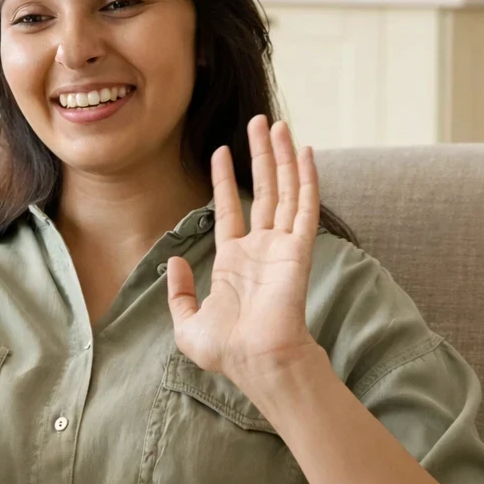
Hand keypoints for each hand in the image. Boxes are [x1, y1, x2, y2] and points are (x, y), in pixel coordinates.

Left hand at [166, 115, 321, 398]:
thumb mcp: (186, 324)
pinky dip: (306, 178)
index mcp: (235, 261)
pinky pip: (305, 206)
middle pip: (263, 189)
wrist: (256, 362)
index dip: (226, 179)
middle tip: (259, 122)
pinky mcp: (299, 249)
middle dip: (260, 155)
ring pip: (285, 190)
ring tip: (277, 124)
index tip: (221, 151)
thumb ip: (178, 293)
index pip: (231, 208)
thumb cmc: (227, 351)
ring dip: (282, 156)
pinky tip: (304, 152)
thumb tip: (176, 261)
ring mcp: (282, 246)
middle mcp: (261, 248)